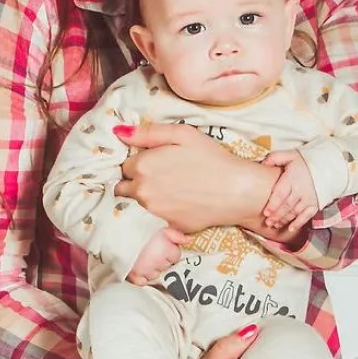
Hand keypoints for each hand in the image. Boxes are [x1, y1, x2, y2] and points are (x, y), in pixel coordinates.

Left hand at [113, 122, 277, 235]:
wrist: (239, 191)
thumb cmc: (212, 158)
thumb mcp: (182, 134)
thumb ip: (147, 133)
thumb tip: (118, 132)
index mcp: (142, 166)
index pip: (124, 165)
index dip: (139, 162)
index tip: (155, 162)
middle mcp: (142, 191)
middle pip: (124, 187)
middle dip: (135, 182)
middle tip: (161, 176)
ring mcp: (153, 212)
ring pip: (137, 203)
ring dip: (146, 197)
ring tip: (171, 189)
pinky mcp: (167, 226)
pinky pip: (155, 218)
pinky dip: (162, 212)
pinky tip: (180, 203)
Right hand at [127, 226, 186, 284]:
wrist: (120, 232)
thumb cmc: (141, 228)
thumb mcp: (162, 228)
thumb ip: (176, 235)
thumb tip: (189, 241)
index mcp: (166, 250)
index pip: (176, 256)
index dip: (170, 251)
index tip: (162, 246)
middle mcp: (158, 262)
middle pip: (165, 266)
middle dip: (161, 260)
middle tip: (152, 251)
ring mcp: (146, 270)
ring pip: (155, 274)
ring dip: (152, 269)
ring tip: (144, 258)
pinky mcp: (134, 274)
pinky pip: (142, 282)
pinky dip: (142, 278)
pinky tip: (140, 270)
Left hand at [260, 150, 318, 233]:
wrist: (327, 165)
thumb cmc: (305, 161)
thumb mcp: (290, 155)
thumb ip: (275, 158)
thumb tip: (262, 164)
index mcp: (292, 178)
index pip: (281, 194)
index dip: (273, 205)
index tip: (266, 213)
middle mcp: (301, 190)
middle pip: (287, 206)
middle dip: (276, 215)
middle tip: (268, 222)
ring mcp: (309, 198)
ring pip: (295, 212)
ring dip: (284, 220)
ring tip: (275, 225)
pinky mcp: (315, 204)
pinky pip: (306, 216)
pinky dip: (299, 223)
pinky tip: (290, 229)